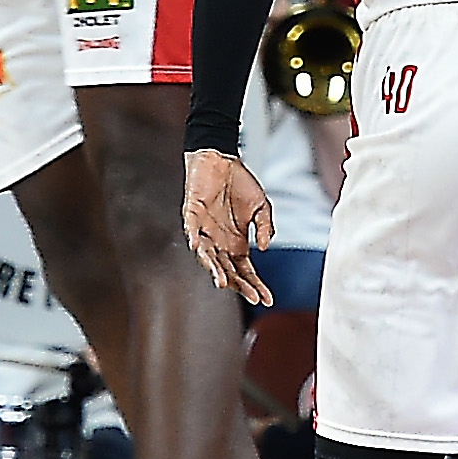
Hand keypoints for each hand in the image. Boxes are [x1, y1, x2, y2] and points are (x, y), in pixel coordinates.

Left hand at [182, 147, 278, 302]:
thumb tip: (264, 247)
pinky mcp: (192, 214)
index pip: (245, 270)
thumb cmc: (239, 183)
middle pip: (228, 269)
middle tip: (251, 296)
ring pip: (207, 256)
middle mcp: (219, 241)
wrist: (221, 160)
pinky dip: (194, 238)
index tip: (266, 298)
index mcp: (236, 242)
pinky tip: (199, 247)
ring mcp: (204, 230)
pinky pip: (191, 229)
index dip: (254, 284)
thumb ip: (265, 228)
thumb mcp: (261, 207)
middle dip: (239, 285)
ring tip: (223, 282)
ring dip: (214, 270)